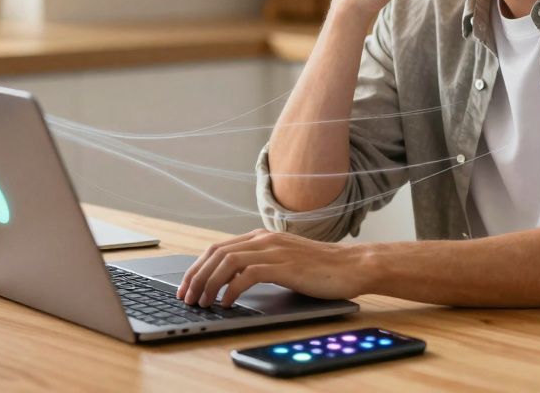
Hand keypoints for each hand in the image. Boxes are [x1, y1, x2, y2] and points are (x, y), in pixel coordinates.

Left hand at [174, 229, 366, 308]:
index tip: (186, 286)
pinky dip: (231, 289)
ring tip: (202, 302)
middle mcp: (264, 239)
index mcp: (262, 236)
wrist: (352, 266)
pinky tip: (227, 303)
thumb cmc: (321, 269)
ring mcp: (274, 251)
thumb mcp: (285, 262)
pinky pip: (247, 274)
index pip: (218, 248)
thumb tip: (231, 282)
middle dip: (196, 276)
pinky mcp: (284, 266)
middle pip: (216, 253)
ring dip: (209, 284)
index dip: (197, 267)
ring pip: (227, 262)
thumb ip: (261, 264)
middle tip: (186, 297)